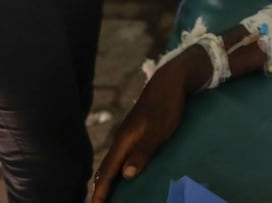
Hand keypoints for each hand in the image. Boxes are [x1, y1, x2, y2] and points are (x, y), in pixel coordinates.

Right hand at [90, 55, 196, 202]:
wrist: (172, 80)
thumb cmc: (167, 105)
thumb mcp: (158, 131)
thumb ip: (143, 152)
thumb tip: (125, 175)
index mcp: (124, 140)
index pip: (107, 171)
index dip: (100, 191)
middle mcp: (122, 138)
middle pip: (106, 168)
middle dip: (100, 188)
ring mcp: (128, 134)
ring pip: (113, 162)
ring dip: (108, 180)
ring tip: (105, 195)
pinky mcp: (136, 132)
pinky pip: (121, 156)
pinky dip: (117, 169)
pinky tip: (123, 174)